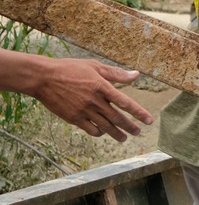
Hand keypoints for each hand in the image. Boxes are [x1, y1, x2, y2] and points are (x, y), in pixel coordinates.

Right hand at [35, 59, 152, 141]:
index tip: (149, 120)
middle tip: (138, 132)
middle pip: (117, 118)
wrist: (44, 78)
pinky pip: (90, 129)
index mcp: (102, 87)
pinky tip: (103, 133)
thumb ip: (116, 73)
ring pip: (104, 126)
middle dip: (130, 127)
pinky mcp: (73, 118)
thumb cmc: (70, 69)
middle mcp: (94, 101)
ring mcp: (83, 111)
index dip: (139, 112)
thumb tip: (136, 75)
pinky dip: (99, 132)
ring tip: (124, 138)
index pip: (125, 102)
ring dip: (116, 134)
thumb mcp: (95, 66)